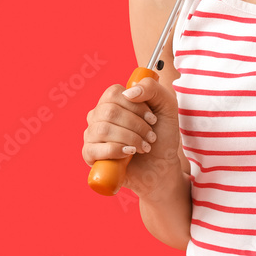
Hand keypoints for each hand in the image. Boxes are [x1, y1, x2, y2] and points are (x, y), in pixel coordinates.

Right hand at [82, 77, 182, 198]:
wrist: (162, 167)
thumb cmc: (162, 136)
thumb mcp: (166, 106)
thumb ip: (151, 88)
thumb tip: (128, 92)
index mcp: (113, 101)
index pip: (113, 93)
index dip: (135, 106)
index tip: (153, 119)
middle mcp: (98, 115)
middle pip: (109, 112)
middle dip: (136, 126)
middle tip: (151, 136)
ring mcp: (92, 134)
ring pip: (102, 130)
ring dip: (130, 139)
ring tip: (144, 147)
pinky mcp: (89, 155)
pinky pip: (93, 149)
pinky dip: (116, 151)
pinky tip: (129, 154)